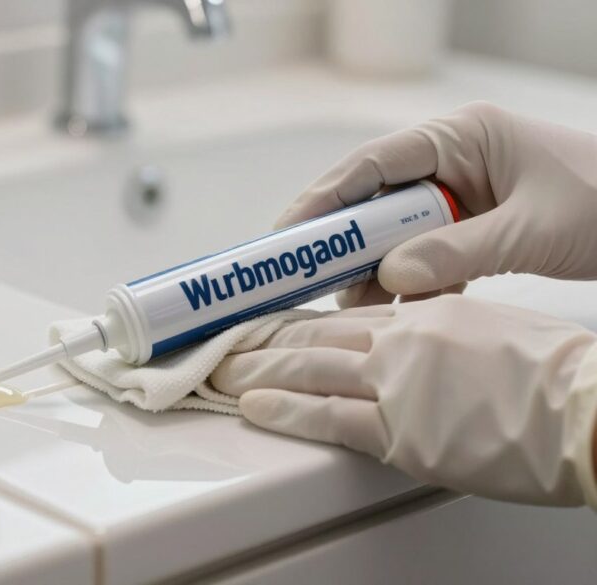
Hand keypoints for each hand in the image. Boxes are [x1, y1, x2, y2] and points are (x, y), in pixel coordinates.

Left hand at [211, 295, 596, 505]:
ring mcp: (396, 384)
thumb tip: (416, 347)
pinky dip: (283, 411)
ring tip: (219, 375)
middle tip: (223, 346)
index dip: (295, 323)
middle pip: (312, 337)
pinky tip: (253, 408)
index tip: (265, 325)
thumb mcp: (491, 333)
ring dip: (255, 373)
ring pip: (307, 369)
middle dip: (260, 344)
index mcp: (426, 315)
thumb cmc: (558, 376)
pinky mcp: (400, 430)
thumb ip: (440, 334)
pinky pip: (326, 417)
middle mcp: (402, 342)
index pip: (342, 316)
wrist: (591, 408)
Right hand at [276, 102, 596, 306]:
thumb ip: (458, 251)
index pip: (373, 164)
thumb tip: (389, 278)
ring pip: (396, 234)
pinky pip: (426, 255)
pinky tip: (398, 312)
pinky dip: (411, 285)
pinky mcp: (472, 229)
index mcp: (462, 136)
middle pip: (376, 201)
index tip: (287, 234)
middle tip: (309, 282)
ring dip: (377, 272)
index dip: (324, 199)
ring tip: (355, 308)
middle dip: (345, 244)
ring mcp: (461, 195)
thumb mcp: (531, 228)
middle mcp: (452, 161)